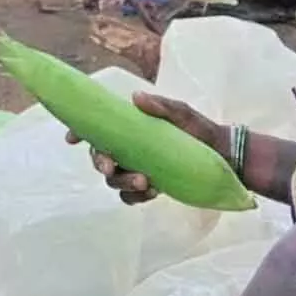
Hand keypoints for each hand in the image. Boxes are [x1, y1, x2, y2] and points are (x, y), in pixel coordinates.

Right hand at [66, 93, 228, 202]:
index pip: (99, 129)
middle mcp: (129, 148)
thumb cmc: (201, 130)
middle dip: (100, 163)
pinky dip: (135, 196)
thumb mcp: (183, 114)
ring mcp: (137, 168)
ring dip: (122, 181)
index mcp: (131, 127)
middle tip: (110, 166)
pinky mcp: (148, 187)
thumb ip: (161, 106)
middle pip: (100, 157)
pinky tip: (152, 191)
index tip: (71, 139)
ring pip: (113, 180)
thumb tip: (135, 98)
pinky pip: (130, 197)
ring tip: (145, 181)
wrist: (224, 156)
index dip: (79, 132)